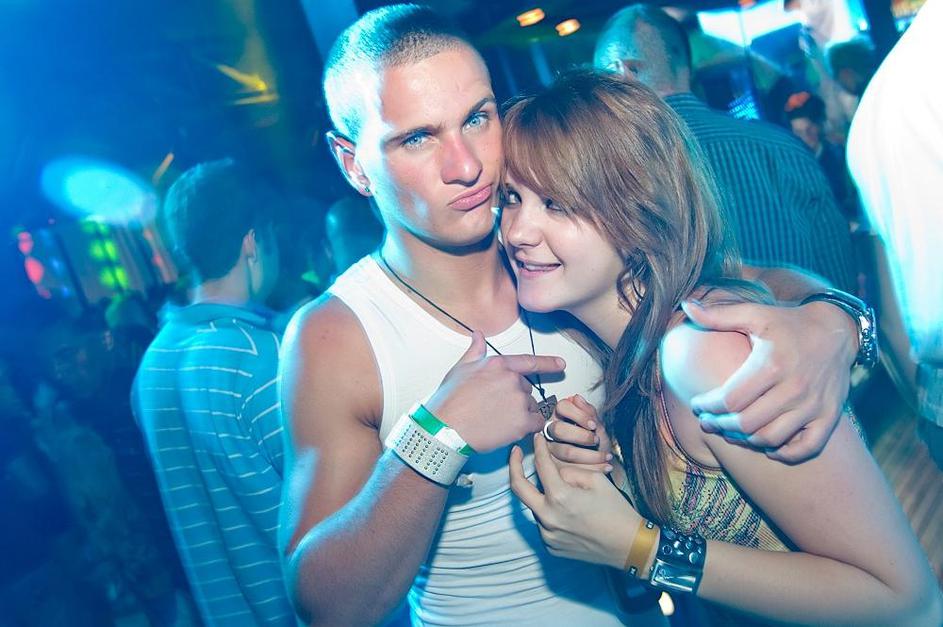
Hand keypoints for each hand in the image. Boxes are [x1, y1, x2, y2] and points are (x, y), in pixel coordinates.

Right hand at [426, 331, 566, 453]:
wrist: (446, 429)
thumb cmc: (450, 401)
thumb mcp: (460, 369)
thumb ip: (475, 351)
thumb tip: (478, 336)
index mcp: (498, 365)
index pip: (529, 362)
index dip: (548, 363)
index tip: (561, 364)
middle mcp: (512, 380)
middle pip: (527, 389)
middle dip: (516, 397)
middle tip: (496, 408)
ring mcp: (519, 401)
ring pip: (531, 406)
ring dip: (521, 413)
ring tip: (498, 420)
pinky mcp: (522, 422)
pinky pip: (537, 423)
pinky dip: (529, 427)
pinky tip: (511, 429)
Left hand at [509, 433, 638, 568]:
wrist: (629, 546)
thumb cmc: (616, 510)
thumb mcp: (596, 480)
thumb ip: (569, 470)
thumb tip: (552, 466)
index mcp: (559, 497)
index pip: (541, 465)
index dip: (538, 448)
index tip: (537, 438)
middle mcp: (548, 517)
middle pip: (518, 487)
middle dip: (513, 466)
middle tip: (515, 453)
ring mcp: (547, 535)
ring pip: (534, 506)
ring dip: (541, 494)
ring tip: (560, 489)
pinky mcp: (551, 547)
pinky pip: (543, 523)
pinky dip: (550, 513)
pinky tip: (567, 512)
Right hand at [544, 395, 612, 471]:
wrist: (602, 462)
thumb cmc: (597, 442)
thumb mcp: (597, 425)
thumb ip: (588, 411)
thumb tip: (576, 398)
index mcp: (561, 415)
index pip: (562, 407)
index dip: (578, 415)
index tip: (592, 424)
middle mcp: (552, 430)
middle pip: (559, 429)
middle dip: (582, 436)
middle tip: (596, 440)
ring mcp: (552, 449)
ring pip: (565, 451)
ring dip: (590, 455)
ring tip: (605, 456)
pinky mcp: (556, 467)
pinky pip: (570, 469)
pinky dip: (592, 467)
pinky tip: (605, 465)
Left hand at [681, 299, 854, 462]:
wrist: (838, 330)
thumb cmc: (788, 323)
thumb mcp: (754, 314)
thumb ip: (719, 315)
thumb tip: (687, 306)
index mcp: (771, 365)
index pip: (729, 399)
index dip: (707, 406)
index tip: (697, 405)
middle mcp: (794, 388)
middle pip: (746, 423)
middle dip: (719, 425)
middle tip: (707, 421)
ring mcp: (813, 405)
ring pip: (771, 438)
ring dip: (745, 440)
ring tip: (730, 431)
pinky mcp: (829, 415)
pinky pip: (806, 447)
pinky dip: (785, 453)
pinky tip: (767, 446)